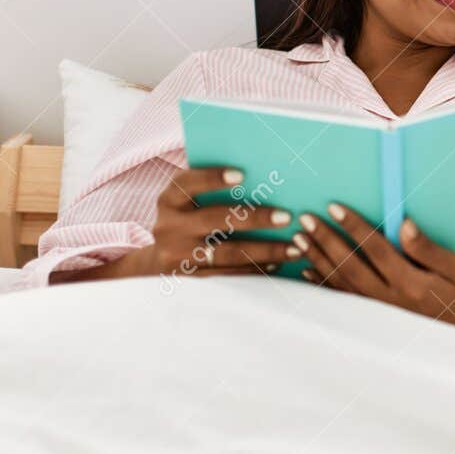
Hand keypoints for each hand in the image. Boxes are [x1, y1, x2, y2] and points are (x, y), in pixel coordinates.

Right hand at [137, 166, 296, 276]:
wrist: (159, 261)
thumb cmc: (188, 219)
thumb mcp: (188, 202)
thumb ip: (212, 189)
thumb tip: (262, 175)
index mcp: (169, 200)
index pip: (188, 184)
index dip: (212, 178)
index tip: (241, 175)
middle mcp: (169, 227)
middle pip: (214, 219)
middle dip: (254, 218)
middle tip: (287, 217)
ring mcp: (178, 255)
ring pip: (227, 253)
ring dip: (265, 251)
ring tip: (294, 248)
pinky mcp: (191, 278)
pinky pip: (228, 273)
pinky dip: (255, 269)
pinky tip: (278, 264)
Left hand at [295, 203, 454, 341]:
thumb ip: (427, 248)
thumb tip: (404, 224)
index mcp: (410, 283)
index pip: (375, 248)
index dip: (353, 226)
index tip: (334, 207)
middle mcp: (389, 299)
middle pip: (349, 264)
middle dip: (325, 239)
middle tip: (305, 218)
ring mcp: (378, 311)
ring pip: (341, 282)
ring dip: (318, 259)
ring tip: (299, 239)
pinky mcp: (374, 318)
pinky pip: (342, 300)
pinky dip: (324, 285)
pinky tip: (308, 272)